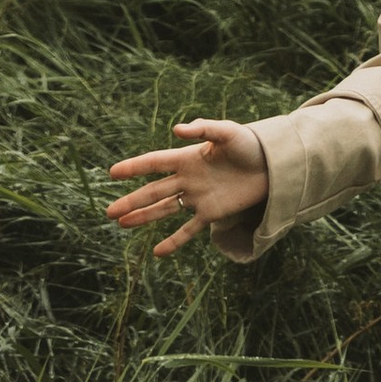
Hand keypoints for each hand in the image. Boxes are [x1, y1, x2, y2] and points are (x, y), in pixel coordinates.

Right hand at [106, 117, 267, 257]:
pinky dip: (173, 241)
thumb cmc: (249, 144)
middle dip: (131, 201)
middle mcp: (188, 179)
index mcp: (189, 158)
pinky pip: (188, 230)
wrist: (272, 164)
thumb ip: (204, 128)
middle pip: (153, 191)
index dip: (134, 167)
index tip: (112, 173)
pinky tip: (157, 253)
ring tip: (121, 224)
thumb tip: (177, 129)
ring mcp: (198, 197)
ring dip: (143, 218)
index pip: (155, 163)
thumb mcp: (228, 132)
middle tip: (108, 212)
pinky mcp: (211, 213)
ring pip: (164, 209)